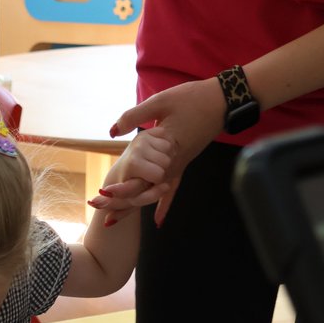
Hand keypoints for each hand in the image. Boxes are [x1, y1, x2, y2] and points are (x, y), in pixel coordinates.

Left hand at [102, 77, 225, 224]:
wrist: (222, 102)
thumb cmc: (191, 99)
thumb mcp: (160, 103)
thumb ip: (135, 116)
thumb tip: (112, 131)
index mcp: (163, 152)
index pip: (138, 177)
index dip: (119, 189)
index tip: (102, 197)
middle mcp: (170, 166)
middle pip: (142, 192)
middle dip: (120, 205)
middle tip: (102, 220)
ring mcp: (177, 168)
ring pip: (152, 194)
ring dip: (132, 207)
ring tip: (113, 220)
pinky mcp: (182, 165)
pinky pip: (172, 190)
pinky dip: (164, 205)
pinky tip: (157, 223)